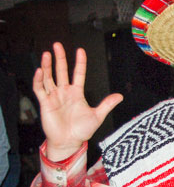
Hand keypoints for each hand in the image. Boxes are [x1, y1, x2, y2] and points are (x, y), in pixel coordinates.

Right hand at [32, 42, 122, 161]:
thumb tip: (120, 96)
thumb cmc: (82, 130)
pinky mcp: (45, 103)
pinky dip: (39, 80)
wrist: (69, 142)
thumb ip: (107, 104)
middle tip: (57, 45)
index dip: (79, 62)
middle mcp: (64, 92)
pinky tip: (40, 70)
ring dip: (47, 66)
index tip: (80, 50)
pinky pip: (40, 89)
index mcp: (77, 93)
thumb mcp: (97, 116)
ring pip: (49, 77)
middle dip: (59, 58)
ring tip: (47, 53)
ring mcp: (54, 97)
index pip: (78, 74)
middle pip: (61, 71)